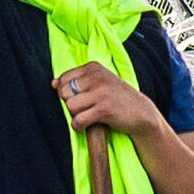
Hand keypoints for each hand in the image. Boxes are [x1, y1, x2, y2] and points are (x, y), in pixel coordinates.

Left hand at [56, 67, 170, 142]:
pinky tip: (88, 126)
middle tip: (85, 109)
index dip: (66, 93)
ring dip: (76, 116)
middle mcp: (97, 77)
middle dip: (71, 104)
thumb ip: (77, 81)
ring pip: (70, 107)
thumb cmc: (116, 98)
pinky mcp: (104, 109)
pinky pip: (78, 120)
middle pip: (65, 93)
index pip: (63, 79)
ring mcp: (101, 92)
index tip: (79, 99)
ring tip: (88, 117)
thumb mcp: (98, 83)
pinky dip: (79, 127)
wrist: (141, 112)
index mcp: (93, 67)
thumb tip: (53, 83)